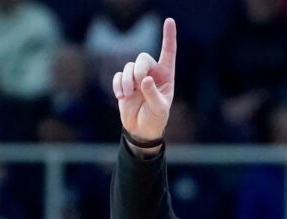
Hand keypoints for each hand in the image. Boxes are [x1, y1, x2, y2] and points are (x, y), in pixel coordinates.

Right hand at [112, 18, 176, 141]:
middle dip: (137, 69)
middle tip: (137, 83)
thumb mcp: (159, 109)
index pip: (168, 53)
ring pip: (128, 67)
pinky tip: (121, 97)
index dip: (169, 36)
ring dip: (126, 80)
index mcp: (166, 76)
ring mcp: (137, 77)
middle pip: (142, 58)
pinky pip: (118, 76)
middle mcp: (152, 73)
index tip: (169, 20)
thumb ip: (152, 93)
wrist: (141, 129)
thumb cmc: (156, 119)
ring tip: (128, 95)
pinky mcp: (124, 83)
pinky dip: (118, 85)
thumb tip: (144, 79)